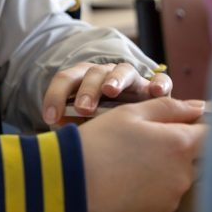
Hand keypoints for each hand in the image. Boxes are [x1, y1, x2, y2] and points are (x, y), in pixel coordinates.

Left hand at [42, 60, 171, 125]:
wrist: (137, 128)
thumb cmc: (102, 128)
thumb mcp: (85, 126)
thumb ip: (73, 128)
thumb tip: (56, 139)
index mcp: (84, 81)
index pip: (66, 80)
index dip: (55, 96)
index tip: (50, 117)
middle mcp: (107, 76)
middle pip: (93, 73)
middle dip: (86, 90)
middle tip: (82, 109)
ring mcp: (132, 80)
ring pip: (123, 71)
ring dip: (115, 80)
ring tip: (110, 91)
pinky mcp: (155, 88)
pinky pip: (161, 80)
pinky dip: (159, 83)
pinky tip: (156, 92)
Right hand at [79, 97, 206, 211]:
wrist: (72, 185)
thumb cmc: (99, 142)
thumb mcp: (129, 113)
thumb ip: (168, 107)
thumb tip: (198, 107)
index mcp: (179, 144)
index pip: (209, 132)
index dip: (197, 124)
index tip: (182, 121)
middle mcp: (183, 174)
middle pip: (192, 155)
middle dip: (174, 145)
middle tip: (140, 141)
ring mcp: (172, 198)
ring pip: (176, 175)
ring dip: (161, 166)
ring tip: (127, 161)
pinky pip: (163, 195)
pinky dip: (150, 186)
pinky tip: (125, 180)